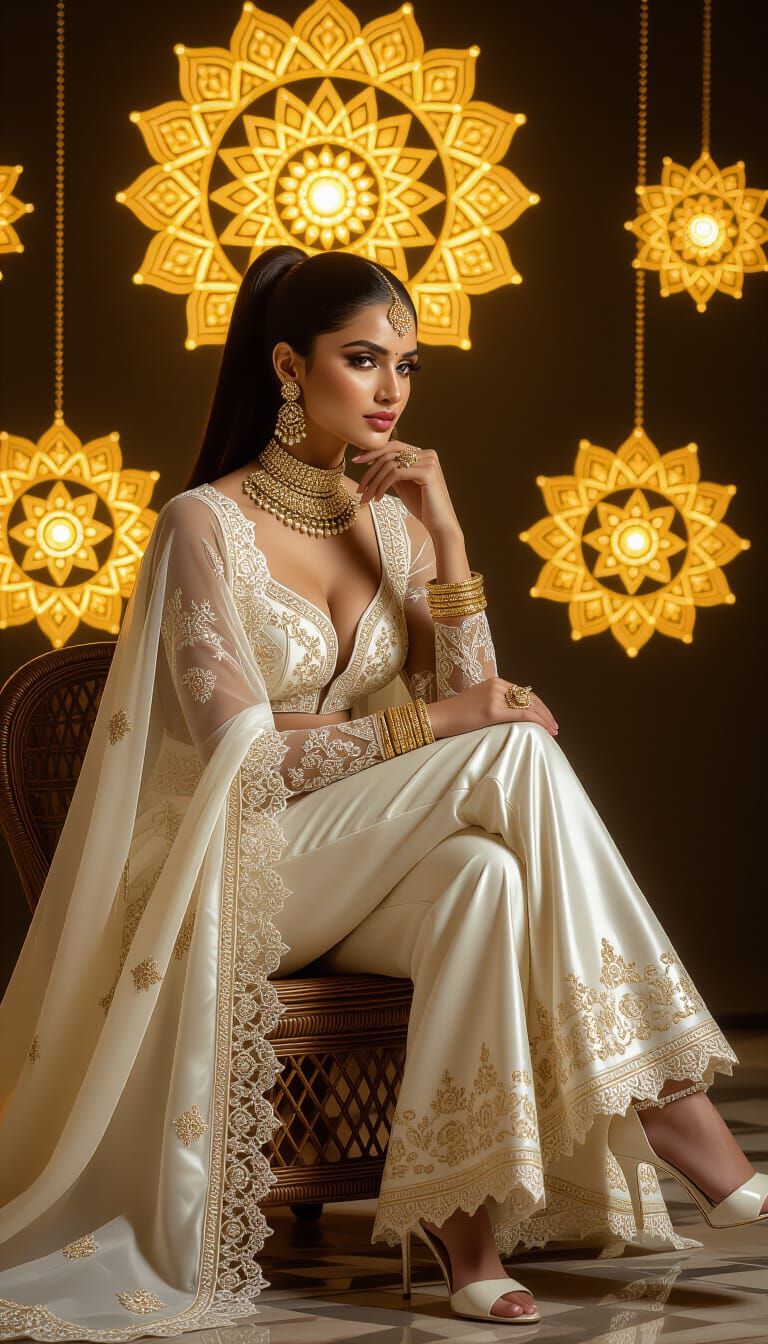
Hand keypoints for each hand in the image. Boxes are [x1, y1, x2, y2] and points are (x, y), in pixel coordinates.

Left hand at [350, 441, 460, 535]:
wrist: (440, 525)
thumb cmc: (422, 507)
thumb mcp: (404, 485)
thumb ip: (393, 471)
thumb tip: (373, 461)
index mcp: (423, 454)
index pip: (393, 446)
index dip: (373, 452)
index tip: (356, 461)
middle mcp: (427, 454)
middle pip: (390, 453)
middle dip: (370, 470)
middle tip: (358, 487)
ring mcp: (428, 461)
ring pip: (390, 464)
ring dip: (373, 483)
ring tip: (365, 498)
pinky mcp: (427, 472)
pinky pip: (395, 473)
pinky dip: (382, 486)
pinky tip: (378, 499)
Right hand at [426, 678, 558, 739]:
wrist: (438, 717)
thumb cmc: (456, 715)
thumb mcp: (479, 703)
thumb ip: (496, 703)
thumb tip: (513, 714)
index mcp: (495, 682)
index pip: (525, 692)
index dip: (539, 706)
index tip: (547, 718)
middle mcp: (497, 685)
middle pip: (531, 698)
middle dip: (545, 713)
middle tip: (555, 726)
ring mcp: (495, 696)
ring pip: (529, 706)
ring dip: (544, 719)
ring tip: (553, 730)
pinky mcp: (492, 710)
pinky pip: (522, 714)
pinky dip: (538, 722)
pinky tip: (545, 729)